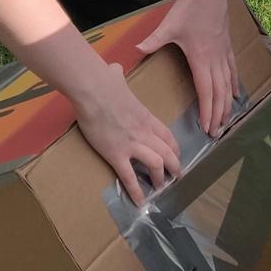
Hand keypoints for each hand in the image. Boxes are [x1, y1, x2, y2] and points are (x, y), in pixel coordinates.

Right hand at [72, 63, 180, 206]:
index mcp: (146, 117)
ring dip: (159, 179)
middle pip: (168, 153)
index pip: (168, 136)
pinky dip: (136, 191)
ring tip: (159, 189)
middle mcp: (144, 133)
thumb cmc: (104, 82)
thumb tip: (112, 68)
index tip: (176, 157)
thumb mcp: (116, 78)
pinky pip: (130, 177)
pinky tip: (139, 201)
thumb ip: (117, 76)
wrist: (94, 89)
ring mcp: (132, 145)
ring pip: (156, 165)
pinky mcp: (116, 154)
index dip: (175, 149)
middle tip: (175, 178)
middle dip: (174, 167)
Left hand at [140, 0, 237, 136]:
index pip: (206, 91)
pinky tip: (235, 94)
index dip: (208, 111)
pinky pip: (233, 70)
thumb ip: (153, 40)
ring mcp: (223, 53)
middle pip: (220, 93)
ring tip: (227, 120)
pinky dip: (234, 84)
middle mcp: (215, 59)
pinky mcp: (227, 46)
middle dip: (219, 114)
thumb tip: (137, 50)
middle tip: (217, 133)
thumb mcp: (168, 25)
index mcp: (201, 58)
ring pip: (228, 84)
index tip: (207, 127)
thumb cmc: (188, 8)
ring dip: (228, 104)